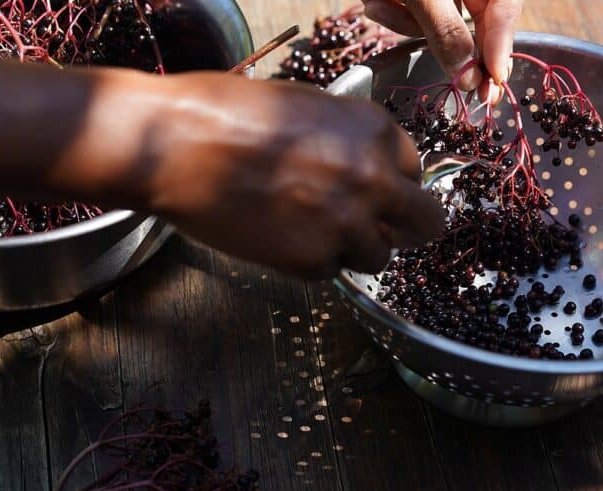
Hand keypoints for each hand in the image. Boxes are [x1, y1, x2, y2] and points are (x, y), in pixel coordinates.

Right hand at [142, 73, 445, 278]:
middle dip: (404, 228)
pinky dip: (312, 262)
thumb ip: (348, 140)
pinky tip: (280, 236)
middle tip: (385, 232)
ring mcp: (346, 223)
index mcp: (374, 130)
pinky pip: (331, 272)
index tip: (383, 195)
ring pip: (378, 256)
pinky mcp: (313, 260)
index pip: (416, 172)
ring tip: (311, 230)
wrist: (178, 146)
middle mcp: (373, 177)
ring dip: (353, 249)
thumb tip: (365, 169)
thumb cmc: (227, 115)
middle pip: (424, 222)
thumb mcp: (307, 107)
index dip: (396, 186)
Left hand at [361, 0, 522, 101]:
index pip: (505, 9)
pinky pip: (408, 15)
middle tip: (476, 92)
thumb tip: (470, 76)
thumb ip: (445, 29)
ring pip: (436, 23)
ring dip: (407, 21)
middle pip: (476, 22)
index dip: (501, 47)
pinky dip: (391, 10)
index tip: (495, 81)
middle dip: (457, 46)